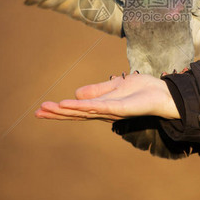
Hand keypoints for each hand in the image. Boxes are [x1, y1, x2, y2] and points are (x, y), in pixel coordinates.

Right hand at [35, 73, 180, 121]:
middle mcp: (103, 112)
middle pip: (76, 114)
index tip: (41, 109)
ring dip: (64, 110)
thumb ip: (97, 90)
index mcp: (102, 107)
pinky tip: (70, 104)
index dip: (59, 110)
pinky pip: (98, 107)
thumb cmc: (142, 90)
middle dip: (57, 114)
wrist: (163, 94)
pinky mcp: (119, 109)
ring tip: (47, 109)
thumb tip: (76, 94)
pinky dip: (83, 106)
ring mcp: (110, 112)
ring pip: (83, 111)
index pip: (77, 109)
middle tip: (37, 113)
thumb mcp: (115, 85)